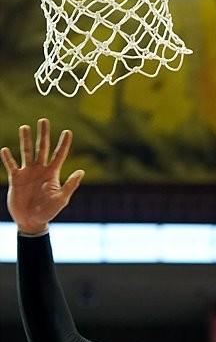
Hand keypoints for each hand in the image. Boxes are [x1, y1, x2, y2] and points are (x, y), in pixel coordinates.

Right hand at [1, 120, 83, 234]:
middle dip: (43, 134)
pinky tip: (5, 149)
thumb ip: (70, 185)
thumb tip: (81, 171)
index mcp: (52, 174)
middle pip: (42, 148)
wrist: (31, 221)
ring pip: (26, 152)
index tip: (68, 131)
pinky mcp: (15, 178)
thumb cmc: (48, 212)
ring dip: (25, 140)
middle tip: (44, 120)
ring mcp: (27, 173)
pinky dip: (7, 157)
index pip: (59, 155)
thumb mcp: (62, 199)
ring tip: (24, 127)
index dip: (64, 144)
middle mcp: (40, 170)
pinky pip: (11, 165)